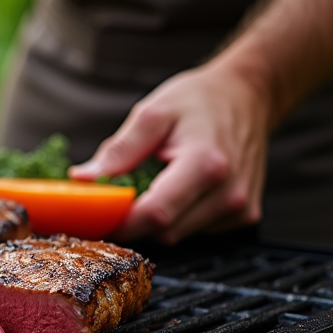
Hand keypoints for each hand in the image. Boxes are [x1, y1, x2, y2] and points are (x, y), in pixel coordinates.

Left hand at [69, 63, 270, 243]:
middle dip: (133, 221)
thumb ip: (119, 150)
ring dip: (156, 220)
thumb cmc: (200, 100)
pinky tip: (178, 190)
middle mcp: (228, 192)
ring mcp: (240, 208)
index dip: (120, 223)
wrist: (248, 97)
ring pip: (179, 235)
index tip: (94, 219)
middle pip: (165, 231)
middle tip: (116, 198)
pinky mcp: (245, 215)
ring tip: (153, 184)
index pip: (155, 213)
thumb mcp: (153, 113)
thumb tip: (84, 178)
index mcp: (205, 164)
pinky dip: (178, 217)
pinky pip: (197, 231)